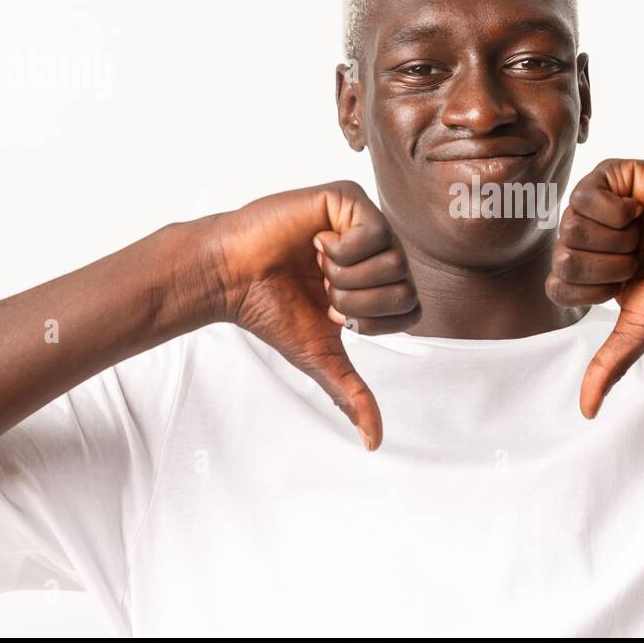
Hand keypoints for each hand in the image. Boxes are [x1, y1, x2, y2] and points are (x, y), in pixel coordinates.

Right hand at [210, 180, 419, 449]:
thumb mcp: (320, 357)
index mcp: (378, 284)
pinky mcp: (347, 199)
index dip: (372, 322)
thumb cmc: (272, 310)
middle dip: (357, 302)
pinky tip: (315, 241)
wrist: (231, 277)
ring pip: (394, 260)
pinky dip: (341, 249)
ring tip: (316, 265)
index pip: (412, 309)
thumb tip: (375, 443)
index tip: (333, 314)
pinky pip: (375, 231)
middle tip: (323, 291)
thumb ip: (352, 393)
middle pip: (406, 286)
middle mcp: (379, 252)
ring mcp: (365, 223)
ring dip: (346, 276)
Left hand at [546, 159, 643, 417]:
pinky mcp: (611, 174)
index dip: (594, 289)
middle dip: (608, 265)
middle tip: (640, 256)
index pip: (557, 285)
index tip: (628, 284)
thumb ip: (609, 365)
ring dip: (616, 238)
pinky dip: (617, 211)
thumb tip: (587, 413)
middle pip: (562, 255)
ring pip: (570, 226)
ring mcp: (596, 204)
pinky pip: (586, 194)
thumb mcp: (641, 329)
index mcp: (587, 269)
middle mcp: (586, 236)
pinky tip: (640, 211)